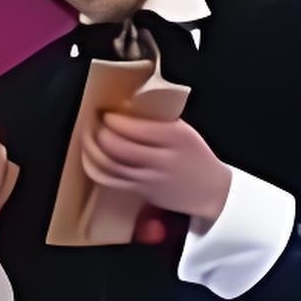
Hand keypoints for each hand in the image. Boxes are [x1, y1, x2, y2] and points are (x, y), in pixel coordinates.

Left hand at [81, 112, 230, 222]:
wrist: (212, 190)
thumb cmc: (194, 155)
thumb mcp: (183, 131)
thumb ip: (157, 121)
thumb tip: (125, 108)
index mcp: (176, 137)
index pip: (135, 127)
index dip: (113, 120)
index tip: (105, 112)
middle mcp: (162, 158)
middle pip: (118, 147)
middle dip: (99, 133)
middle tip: (93, 124)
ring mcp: (150, 178)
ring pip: (110, 165)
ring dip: (93, 149)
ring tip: (88, 137)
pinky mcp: (141, 192)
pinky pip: (110, 180)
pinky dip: (95, 167)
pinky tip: (91, 157)